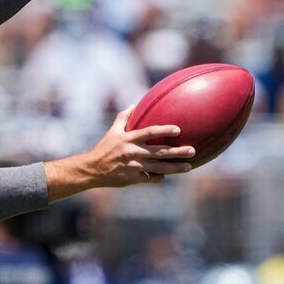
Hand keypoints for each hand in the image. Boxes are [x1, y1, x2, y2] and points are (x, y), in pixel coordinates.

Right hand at [44, 107, 193, 201]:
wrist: (92, 169)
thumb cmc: (103, 148)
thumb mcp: (112, 131)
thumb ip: (123, 118)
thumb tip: (133, 105)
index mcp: (128, 139)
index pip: (149, 132)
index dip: (164, 130)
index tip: (178, 130)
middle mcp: (133, 152)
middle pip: (159, 152)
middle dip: (177, 152)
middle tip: (192, 150)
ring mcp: (134, 167)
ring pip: (160, 168)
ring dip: (176, 168)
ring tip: (189, 166)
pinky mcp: (134, 179)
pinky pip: (152, 178)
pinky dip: (160, 177)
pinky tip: (166, 175)